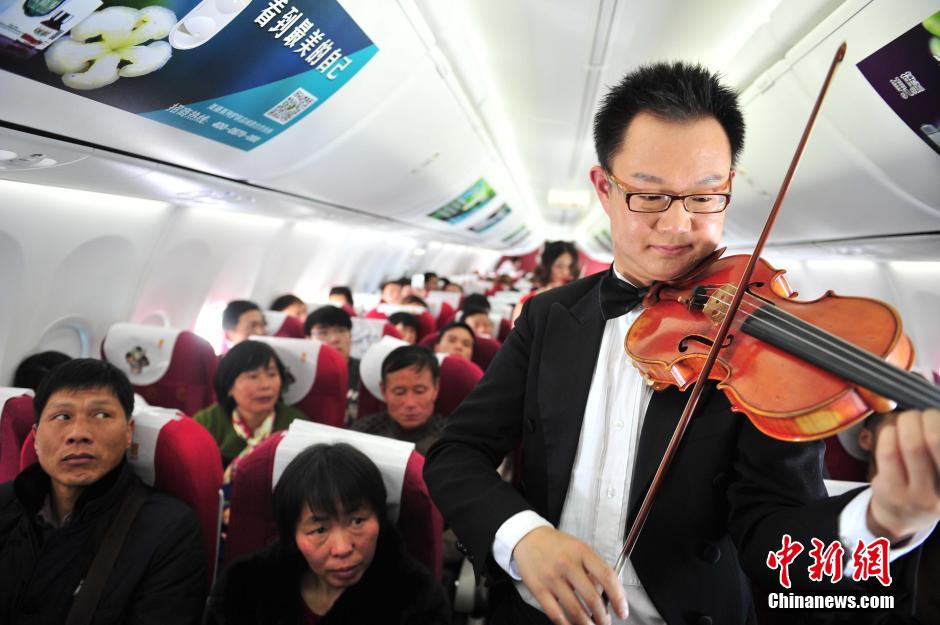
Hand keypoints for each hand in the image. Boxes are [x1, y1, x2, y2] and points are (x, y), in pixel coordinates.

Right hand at [513, 526, 627, 624]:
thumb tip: (607, 596)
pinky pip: (556, 614)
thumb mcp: (579, 548)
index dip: (618, 597)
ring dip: (588, 623)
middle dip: (603, 616)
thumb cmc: (557, 545)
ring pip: (575, 609)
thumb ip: (593, 569)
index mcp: (581, 551)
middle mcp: (567, 564)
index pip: (607, 576)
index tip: (622, 610)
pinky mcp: (538, 589)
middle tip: (606, 622)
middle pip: (592, 597)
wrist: (527, 538)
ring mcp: (551, 578)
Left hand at [868, 408, 939, 541]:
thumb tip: (934, 417)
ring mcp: (917, 496)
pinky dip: (889, 434)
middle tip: (920, 415)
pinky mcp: (891, 492)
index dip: (939, 422)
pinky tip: (891, 432)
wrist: (901, 517)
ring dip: (907, 423)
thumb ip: (937, 447)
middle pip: (934, 441)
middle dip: (925, 418)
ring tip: (906, 420)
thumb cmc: (928, 485)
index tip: (935, 416)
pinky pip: (888, 453)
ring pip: (911, 445)